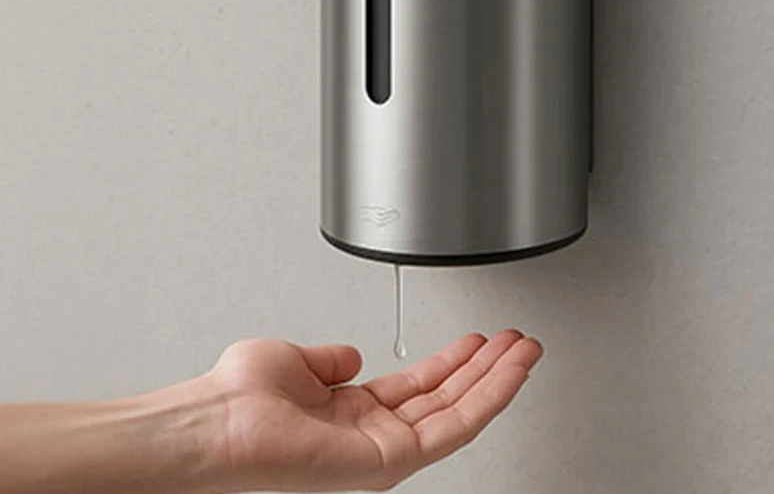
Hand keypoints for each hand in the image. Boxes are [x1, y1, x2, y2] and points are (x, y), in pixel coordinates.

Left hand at [208, 331, 542, 492]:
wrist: (219, 422)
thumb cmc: (239, 397)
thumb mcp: (295, 361)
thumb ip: (330, 360)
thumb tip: (352, 356)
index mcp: (352, 411)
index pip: (420, 387)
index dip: (454, 361)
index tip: (478, 341)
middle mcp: (373, 433)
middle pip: (448, 397)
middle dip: (487, 368)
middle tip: (519, 343)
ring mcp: (385, 449)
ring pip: (460, 412)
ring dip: (498, 378)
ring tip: (527, 350)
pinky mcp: (393, 460)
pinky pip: (454, 426)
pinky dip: (488, 395)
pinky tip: (509, 371)